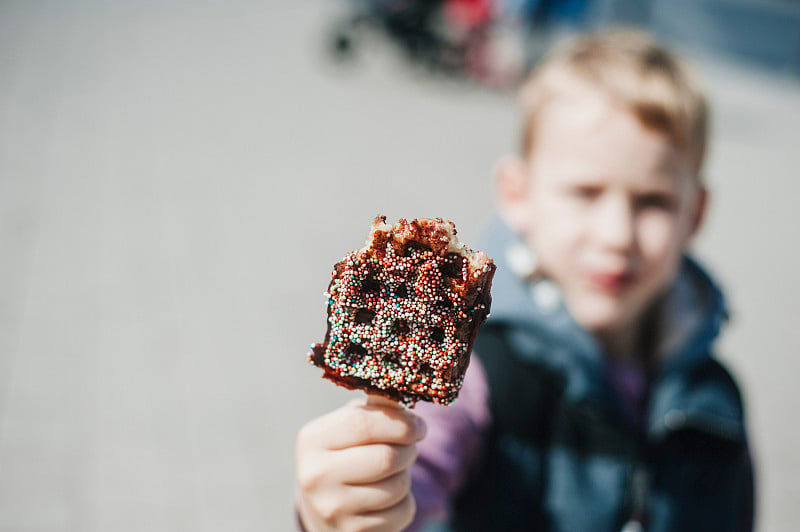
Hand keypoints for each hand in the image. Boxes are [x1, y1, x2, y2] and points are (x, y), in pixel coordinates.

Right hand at [296, 395, 426, 531]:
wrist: (324, 508)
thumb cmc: (344, 456)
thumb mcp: (348, 427)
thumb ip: (374, 409)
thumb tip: (402, 384)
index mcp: (313, 439)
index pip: (364, 424)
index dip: (401, 423)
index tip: (418, 426)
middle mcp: (315, 475)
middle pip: (386, 458)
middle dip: (408, 450)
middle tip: (408, 448)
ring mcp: (331, 508)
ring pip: (397, 486)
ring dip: (406, 477)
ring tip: (391, 474)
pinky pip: (401, 513)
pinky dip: (404, 503)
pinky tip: (386, 499)